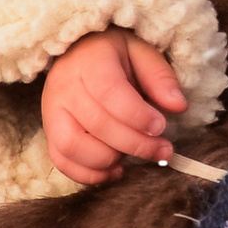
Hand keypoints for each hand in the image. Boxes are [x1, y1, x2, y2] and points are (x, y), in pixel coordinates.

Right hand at [41, 29, 187, 184]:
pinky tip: (115, 169)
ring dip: (109, 160)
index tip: (161, 126)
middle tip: (162, 149)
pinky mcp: (49, 132)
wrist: (77, 52)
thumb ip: (160, 77)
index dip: (137, 115)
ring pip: (73, 147)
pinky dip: (89, 174)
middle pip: (96, 124)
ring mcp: (52, 112)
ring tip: (134, 157)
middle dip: (135, 143)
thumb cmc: (113, 54)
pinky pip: (62, 161)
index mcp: (89, 61)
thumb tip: (178, 106)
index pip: (109, 92)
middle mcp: (64, 86)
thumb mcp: (141, 52)